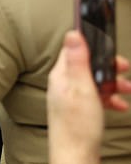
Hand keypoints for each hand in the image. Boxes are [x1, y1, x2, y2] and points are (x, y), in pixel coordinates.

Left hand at [47, 31, 130, 163]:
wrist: (76, 157)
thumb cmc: (78, 126)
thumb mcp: (81, 89)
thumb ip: (77, 61)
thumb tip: (72, 34)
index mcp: (61, 76)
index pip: (72, 49)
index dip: (92, 45)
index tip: (110, 48)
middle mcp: (62, 85)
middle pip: (86, 65)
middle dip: (107, 66)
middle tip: (124, 69)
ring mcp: (69, 98)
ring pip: (93, 82)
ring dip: (112, 83)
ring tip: (128, 88)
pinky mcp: (77, 111)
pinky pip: (95, 98)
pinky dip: (110, 98)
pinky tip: (121, 106)